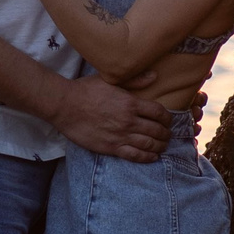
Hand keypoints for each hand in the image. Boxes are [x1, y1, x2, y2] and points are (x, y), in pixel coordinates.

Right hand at [51, 75, 171, 163]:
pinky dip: (147, 157)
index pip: (159, 112)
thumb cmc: (86, 90)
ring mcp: (121, 135)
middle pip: (157, 130)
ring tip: (163, 145)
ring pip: (149, 144)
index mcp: (131, 103)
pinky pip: (135, 155)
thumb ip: (134, 80)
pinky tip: (153, 157)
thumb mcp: (110, 79)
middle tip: (168, 134)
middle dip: (166, 133)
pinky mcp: (111, 147)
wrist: (65, 106)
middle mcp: (129, 121)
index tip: (168, 119)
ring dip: (160, 146)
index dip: (167, 117)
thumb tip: (154, 76)